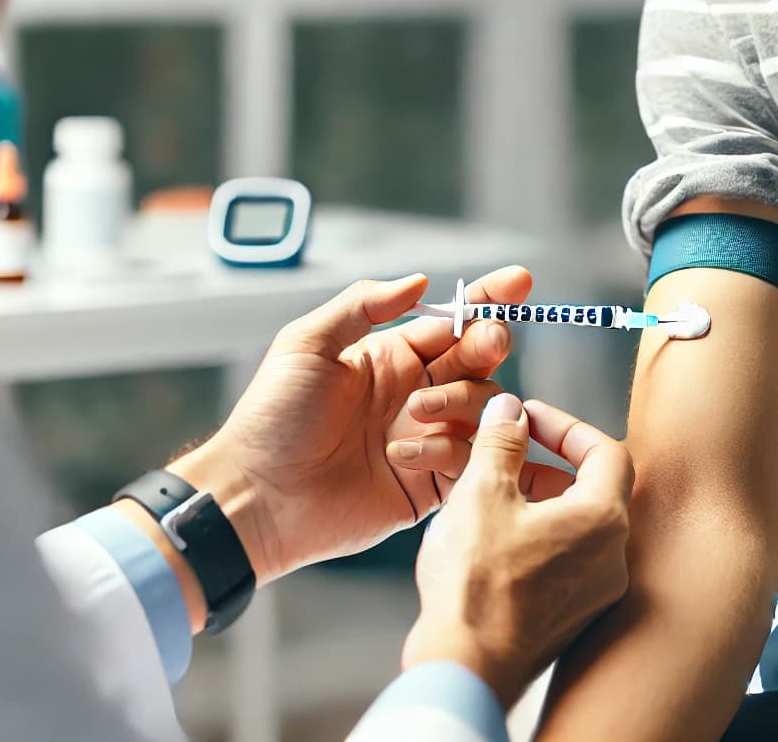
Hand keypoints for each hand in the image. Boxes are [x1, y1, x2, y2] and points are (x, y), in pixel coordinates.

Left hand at [170, 267, 532, 583]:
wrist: (257, 497)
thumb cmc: (272, 419)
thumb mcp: (306, 345)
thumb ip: (362, 305)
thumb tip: (419, 280)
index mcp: (390, 358)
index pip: (451, 322)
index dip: (487, 299)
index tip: (519, 282)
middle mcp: (415, 394)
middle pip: (478, 360)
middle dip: (488, 344)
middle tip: (485, 343)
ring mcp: (425, 438)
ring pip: (481, 408)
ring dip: (460, 402)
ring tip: (415, 413)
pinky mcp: (429, 484)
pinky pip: (468, 460)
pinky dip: (448, 452)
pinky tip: (404, 455)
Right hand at [401, 395, 633, 708]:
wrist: (464, 669)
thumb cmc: (476, 585)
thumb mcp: (482, 493)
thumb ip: (501, 442)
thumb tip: (508, 411)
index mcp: (603, 520)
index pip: (605, 451)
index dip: (565, 426)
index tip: (527, 419)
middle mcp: (613, 559)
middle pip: (590, 490)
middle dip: (542, 467)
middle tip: (501, 458)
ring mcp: (596, 595)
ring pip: (573, 529)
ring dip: (534, 505)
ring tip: (484, 499)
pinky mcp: (572, 620)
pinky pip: (563, 564)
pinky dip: (533, 541)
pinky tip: (488, 543)